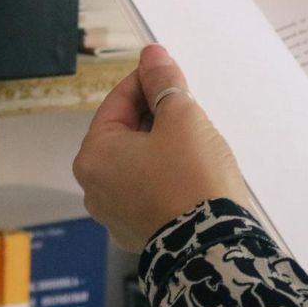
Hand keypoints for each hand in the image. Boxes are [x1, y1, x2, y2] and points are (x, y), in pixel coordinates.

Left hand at [74, 44, 249, 250]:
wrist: (213, 249)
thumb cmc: (192, 181)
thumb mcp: (182, 118)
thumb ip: (163, 83)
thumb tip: (152, 57)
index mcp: (94, 156)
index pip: (118, 102)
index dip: (147, 81)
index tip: (169, 72)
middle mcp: (95, 188)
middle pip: (126, 134)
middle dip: (158, 118)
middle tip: (190, 111)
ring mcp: (116, 215)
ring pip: (139, 164)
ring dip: (164, 148)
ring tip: (197, 145)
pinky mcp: (140, 232)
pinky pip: (150, 192)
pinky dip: (168, 178)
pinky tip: (193, 175)